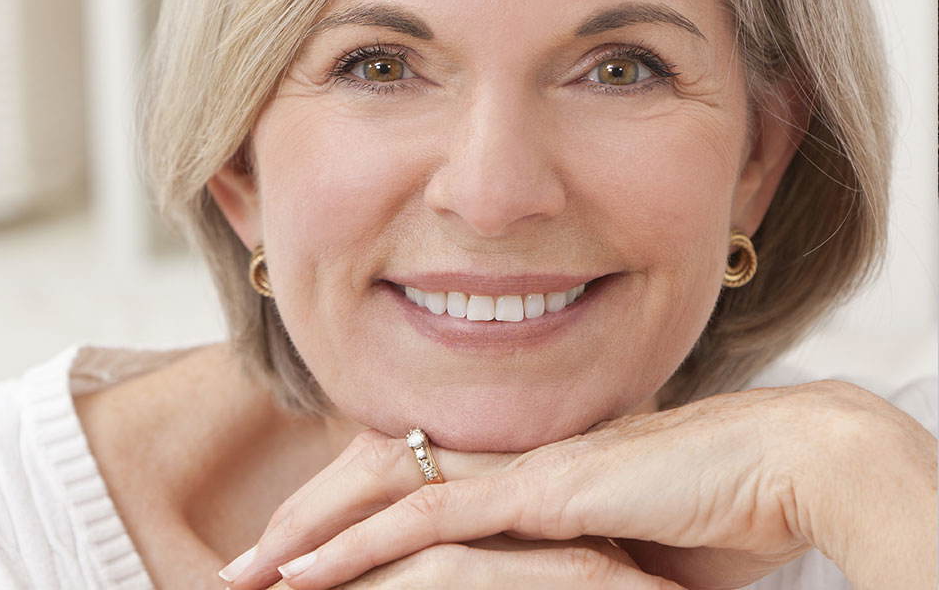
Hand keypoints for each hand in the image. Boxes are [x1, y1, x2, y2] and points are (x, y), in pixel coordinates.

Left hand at [223, 381, 893, 589]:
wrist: (790, 466)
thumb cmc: (722, 512)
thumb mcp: (620, 546)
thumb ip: (567, 557)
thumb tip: (549, 579)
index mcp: (517, 461)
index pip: (406, 483)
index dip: (345, 516)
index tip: (293, 555)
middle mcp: (504, 454)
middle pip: (374, 478)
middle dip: (301, 522)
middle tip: (241, 568)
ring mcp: (516, 467)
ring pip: (383, 494)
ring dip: (308, 536)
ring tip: (248, 576)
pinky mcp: (538, 491)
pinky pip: (427, 521)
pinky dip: (358, 548)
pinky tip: (306, 572)